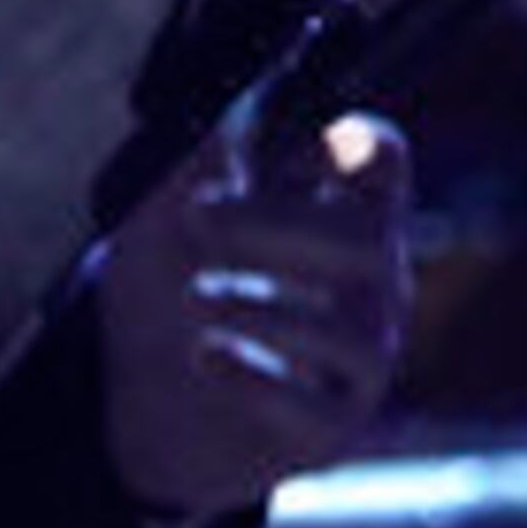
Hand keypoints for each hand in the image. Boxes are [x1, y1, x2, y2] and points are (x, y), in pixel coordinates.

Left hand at [99, 111, 414, 525]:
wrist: (142, 406)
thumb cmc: (168, 292)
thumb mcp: (159, 220)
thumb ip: (189, 162)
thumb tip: (220, 97)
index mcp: (338, 212)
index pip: (384, 160)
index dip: (350, 140)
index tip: (279, 145)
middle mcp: (369, 283)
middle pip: (368, 237)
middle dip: (275, 222)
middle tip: (196, 217)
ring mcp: (359, 360)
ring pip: (348, 331)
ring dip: (262, 304)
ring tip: (195, 298)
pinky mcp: (329, 430)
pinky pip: (313, 408)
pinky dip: (255, 378)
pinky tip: (205, 357)